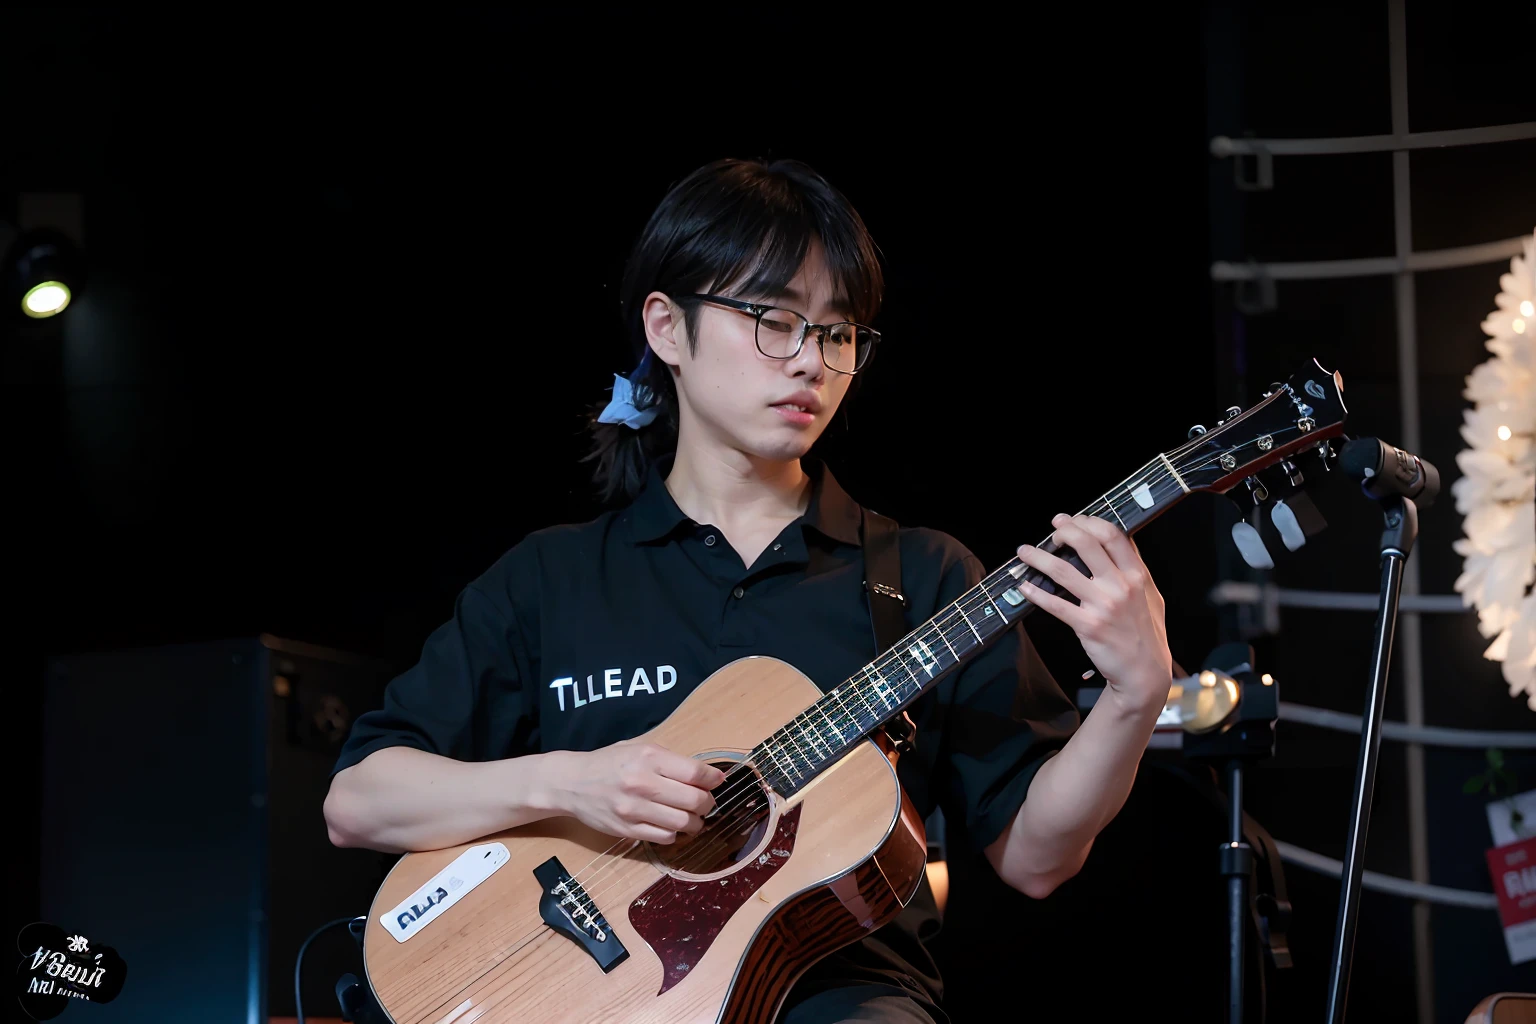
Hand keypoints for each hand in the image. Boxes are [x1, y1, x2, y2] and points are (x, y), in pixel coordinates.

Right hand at [548, 740, 725, 843]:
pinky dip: (675, 833)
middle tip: (706, 802)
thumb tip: (706, 775)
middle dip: (707, 803)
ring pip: (682, 823)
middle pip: (693, 800)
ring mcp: (634, 809)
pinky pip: (664, 837)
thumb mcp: (639, 748)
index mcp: (648, 757)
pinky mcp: (627, 830)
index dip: (712, 779)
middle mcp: (642, 783)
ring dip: (695, 822)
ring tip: (692, 817)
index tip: (717, 781)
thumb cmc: (609, 763)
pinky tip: (671, 825)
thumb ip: (670, 760)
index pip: (694, 773)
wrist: (571, 783)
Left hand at [1015, 513, 1172, 716]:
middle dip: (1063, 531)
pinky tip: (1025, 586)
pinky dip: (1036, 593)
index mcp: (1137, 574)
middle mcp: (1121, 585)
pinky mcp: (1087, 625)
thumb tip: (1119, 542)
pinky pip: (1055, 604)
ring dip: (1038, 557)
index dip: (1088, 522)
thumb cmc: (1146, 633)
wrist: (1144, 672)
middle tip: (1051, 530)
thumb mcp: (1151, 595)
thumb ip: (1135, 569)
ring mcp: (1103, 605)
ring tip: (1024, 551)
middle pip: (1087, 543)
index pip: (1112, 534)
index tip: (1072, 520)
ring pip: (1064, 571)